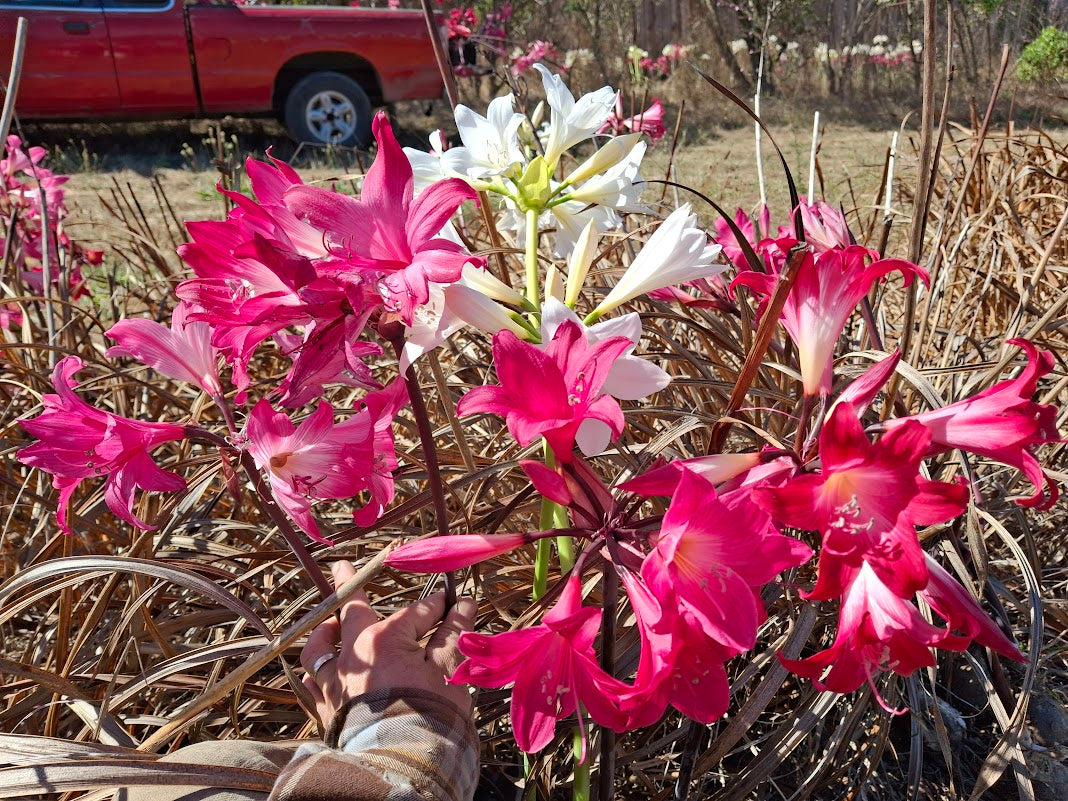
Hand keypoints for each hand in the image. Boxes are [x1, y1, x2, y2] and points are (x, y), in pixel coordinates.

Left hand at [299, 560, 476, 724]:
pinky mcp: (326, 709)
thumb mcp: (448, 671)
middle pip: (351, 612)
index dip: (437, 608)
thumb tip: (464, 604)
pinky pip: (313, 684)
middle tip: (342, 566)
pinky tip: (322, 673)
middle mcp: (351, 654)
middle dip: (351, 586)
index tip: (454, 603)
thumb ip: (453, 635)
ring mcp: (333, 682)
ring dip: (324, 633)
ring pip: (319, 648)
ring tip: (328, 625)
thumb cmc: (430, 715)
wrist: (401, 765)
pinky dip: (318, 673)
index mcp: (383, 640)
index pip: (415, 614)